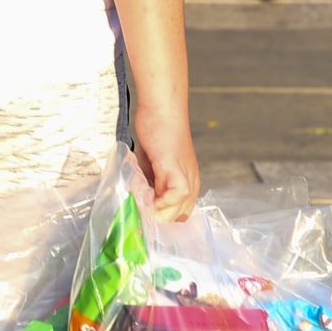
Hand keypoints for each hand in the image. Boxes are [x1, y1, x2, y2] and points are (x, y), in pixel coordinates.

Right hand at [135, 105, 200, 222]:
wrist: (162, 108)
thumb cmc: (158, 128)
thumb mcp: (153, 162)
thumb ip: (150, 180)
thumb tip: (141, 195)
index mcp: (187, 180)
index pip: (180, 211)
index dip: (164, 219)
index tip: (146, 222)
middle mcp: (191, 181)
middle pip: (180, 215)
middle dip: (160, 221)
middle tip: (140, 220)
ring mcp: (186, 176)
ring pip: (178, 210)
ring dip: (158, 215)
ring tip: (141, 212)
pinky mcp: (175, 170)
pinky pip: (173, 197)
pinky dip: (160, 204)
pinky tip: (146, 201)